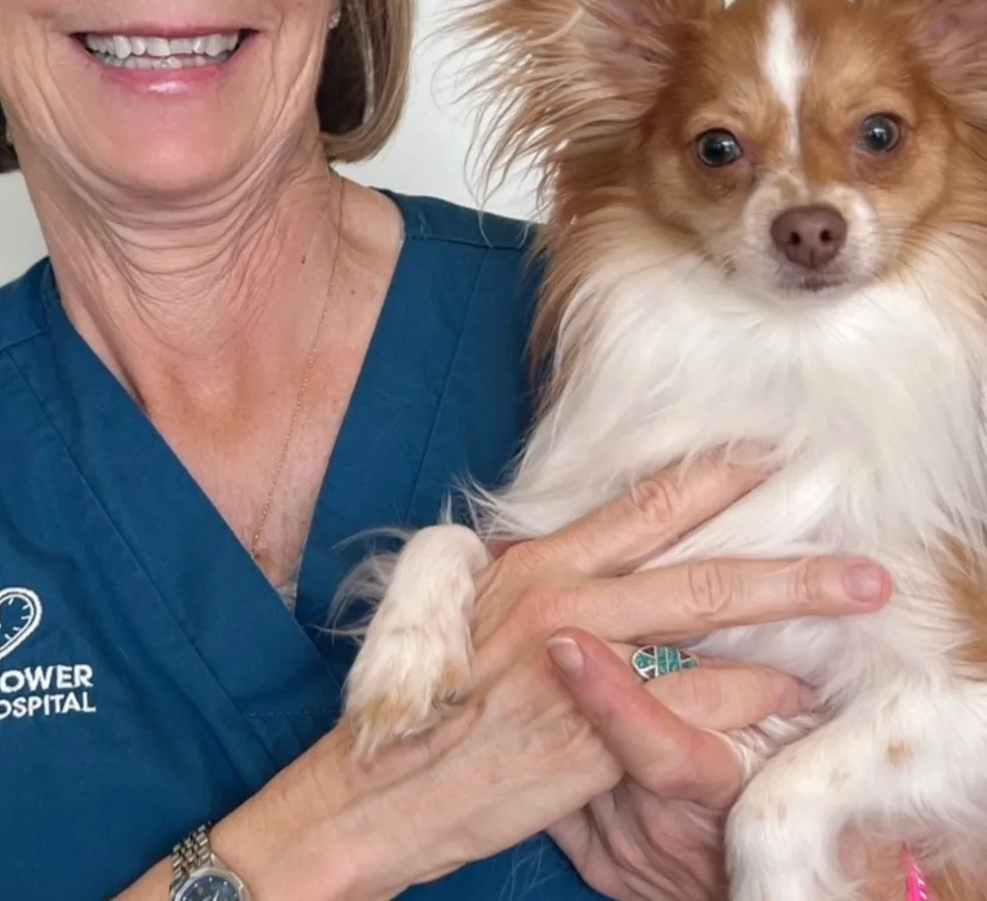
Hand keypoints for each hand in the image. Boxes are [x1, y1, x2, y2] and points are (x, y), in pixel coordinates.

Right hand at [183, 455, 890, 900]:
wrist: (378, 782)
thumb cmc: (423, 698)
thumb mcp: (467, 610)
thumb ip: (528, 577)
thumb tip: (577, 552)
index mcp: (533, 561)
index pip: (642, 506)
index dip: (712, 478)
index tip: (768, 458)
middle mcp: (563, 599)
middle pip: (700, 568)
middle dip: (791, 564)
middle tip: (862, 562)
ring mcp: (582, 665)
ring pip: (711, 632)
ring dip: (787, 629)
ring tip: (841, 618)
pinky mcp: (594, 732)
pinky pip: (694, 704)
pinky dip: (749, 698)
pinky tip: (786, 693)